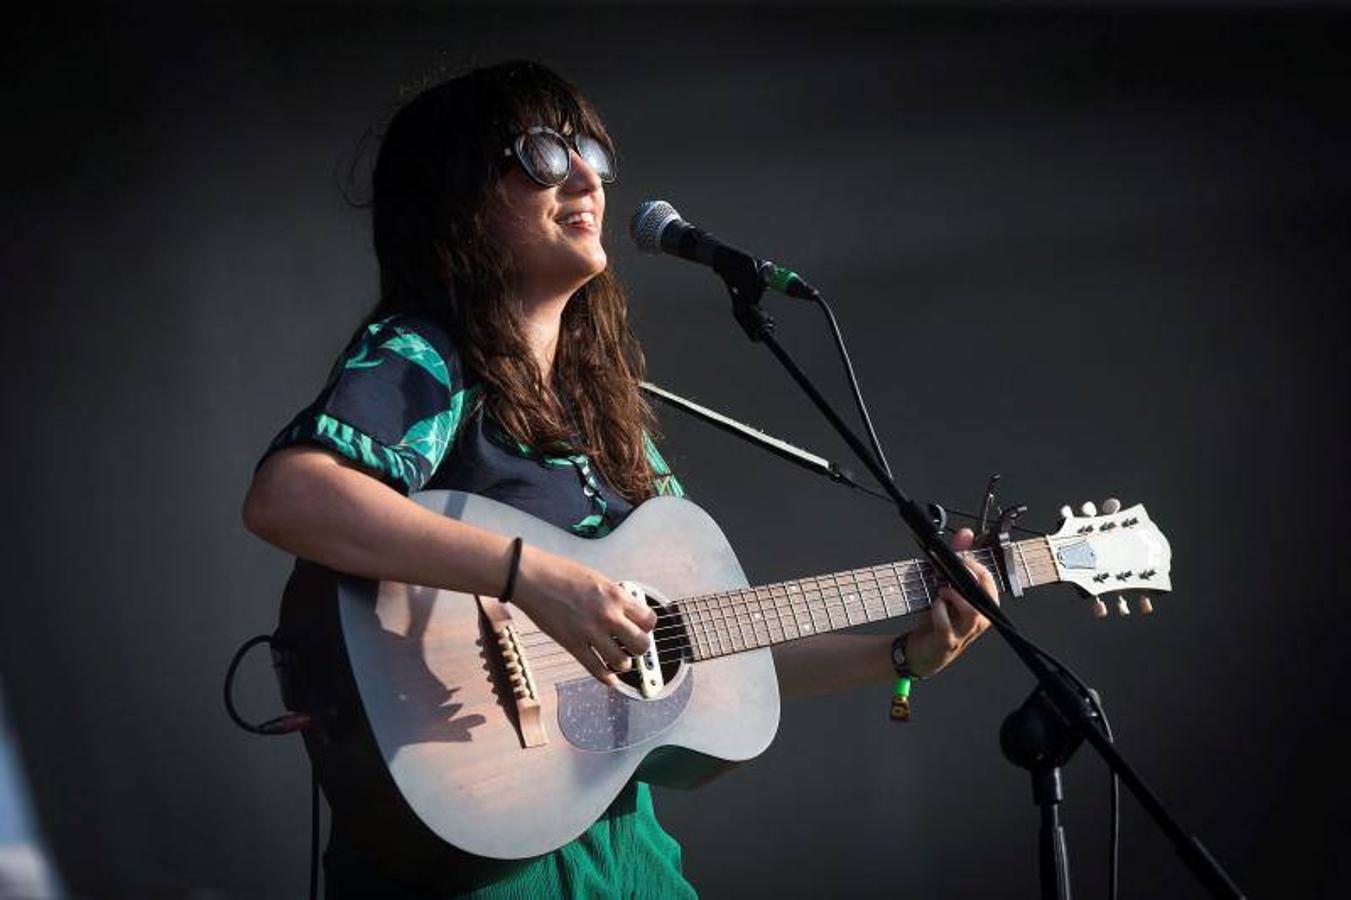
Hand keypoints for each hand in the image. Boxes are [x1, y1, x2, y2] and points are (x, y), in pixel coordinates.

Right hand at [508, 544, 657, 686]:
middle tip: (632, 645)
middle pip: (641, 645)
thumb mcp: (597, 578)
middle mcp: (607, 616)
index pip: (648, 620)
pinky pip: (596, 669)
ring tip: (618, 658)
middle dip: (639, 647)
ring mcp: (590, 633)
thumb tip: (627, 611)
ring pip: (622, 662)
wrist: (532, 578)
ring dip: (623, 663)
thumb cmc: (561, 573)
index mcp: (616, 596)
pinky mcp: (573, 645)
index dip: (647, 626)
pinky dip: (606, 678)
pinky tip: (610, 678)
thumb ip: (614, 597)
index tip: (641, 627)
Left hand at [900, 528, 998, 677]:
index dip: (973, 564)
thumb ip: (955, 559)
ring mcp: (965, 633)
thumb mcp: (945, 586)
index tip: (958, 556)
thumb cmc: (937, 619)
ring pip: (972, 612)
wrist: (920, 651)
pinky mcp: (947, 642)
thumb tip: (966, 533)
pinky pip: (945, 626)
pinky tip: (933, 606)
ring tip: (942, 590)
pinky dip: (938, 612)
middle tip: (950, 571)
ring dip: (954, 596)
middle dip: (968, 577)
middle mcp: (979, 620)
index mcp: (982, 605)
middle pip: (985, 594)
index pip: (988, 579)